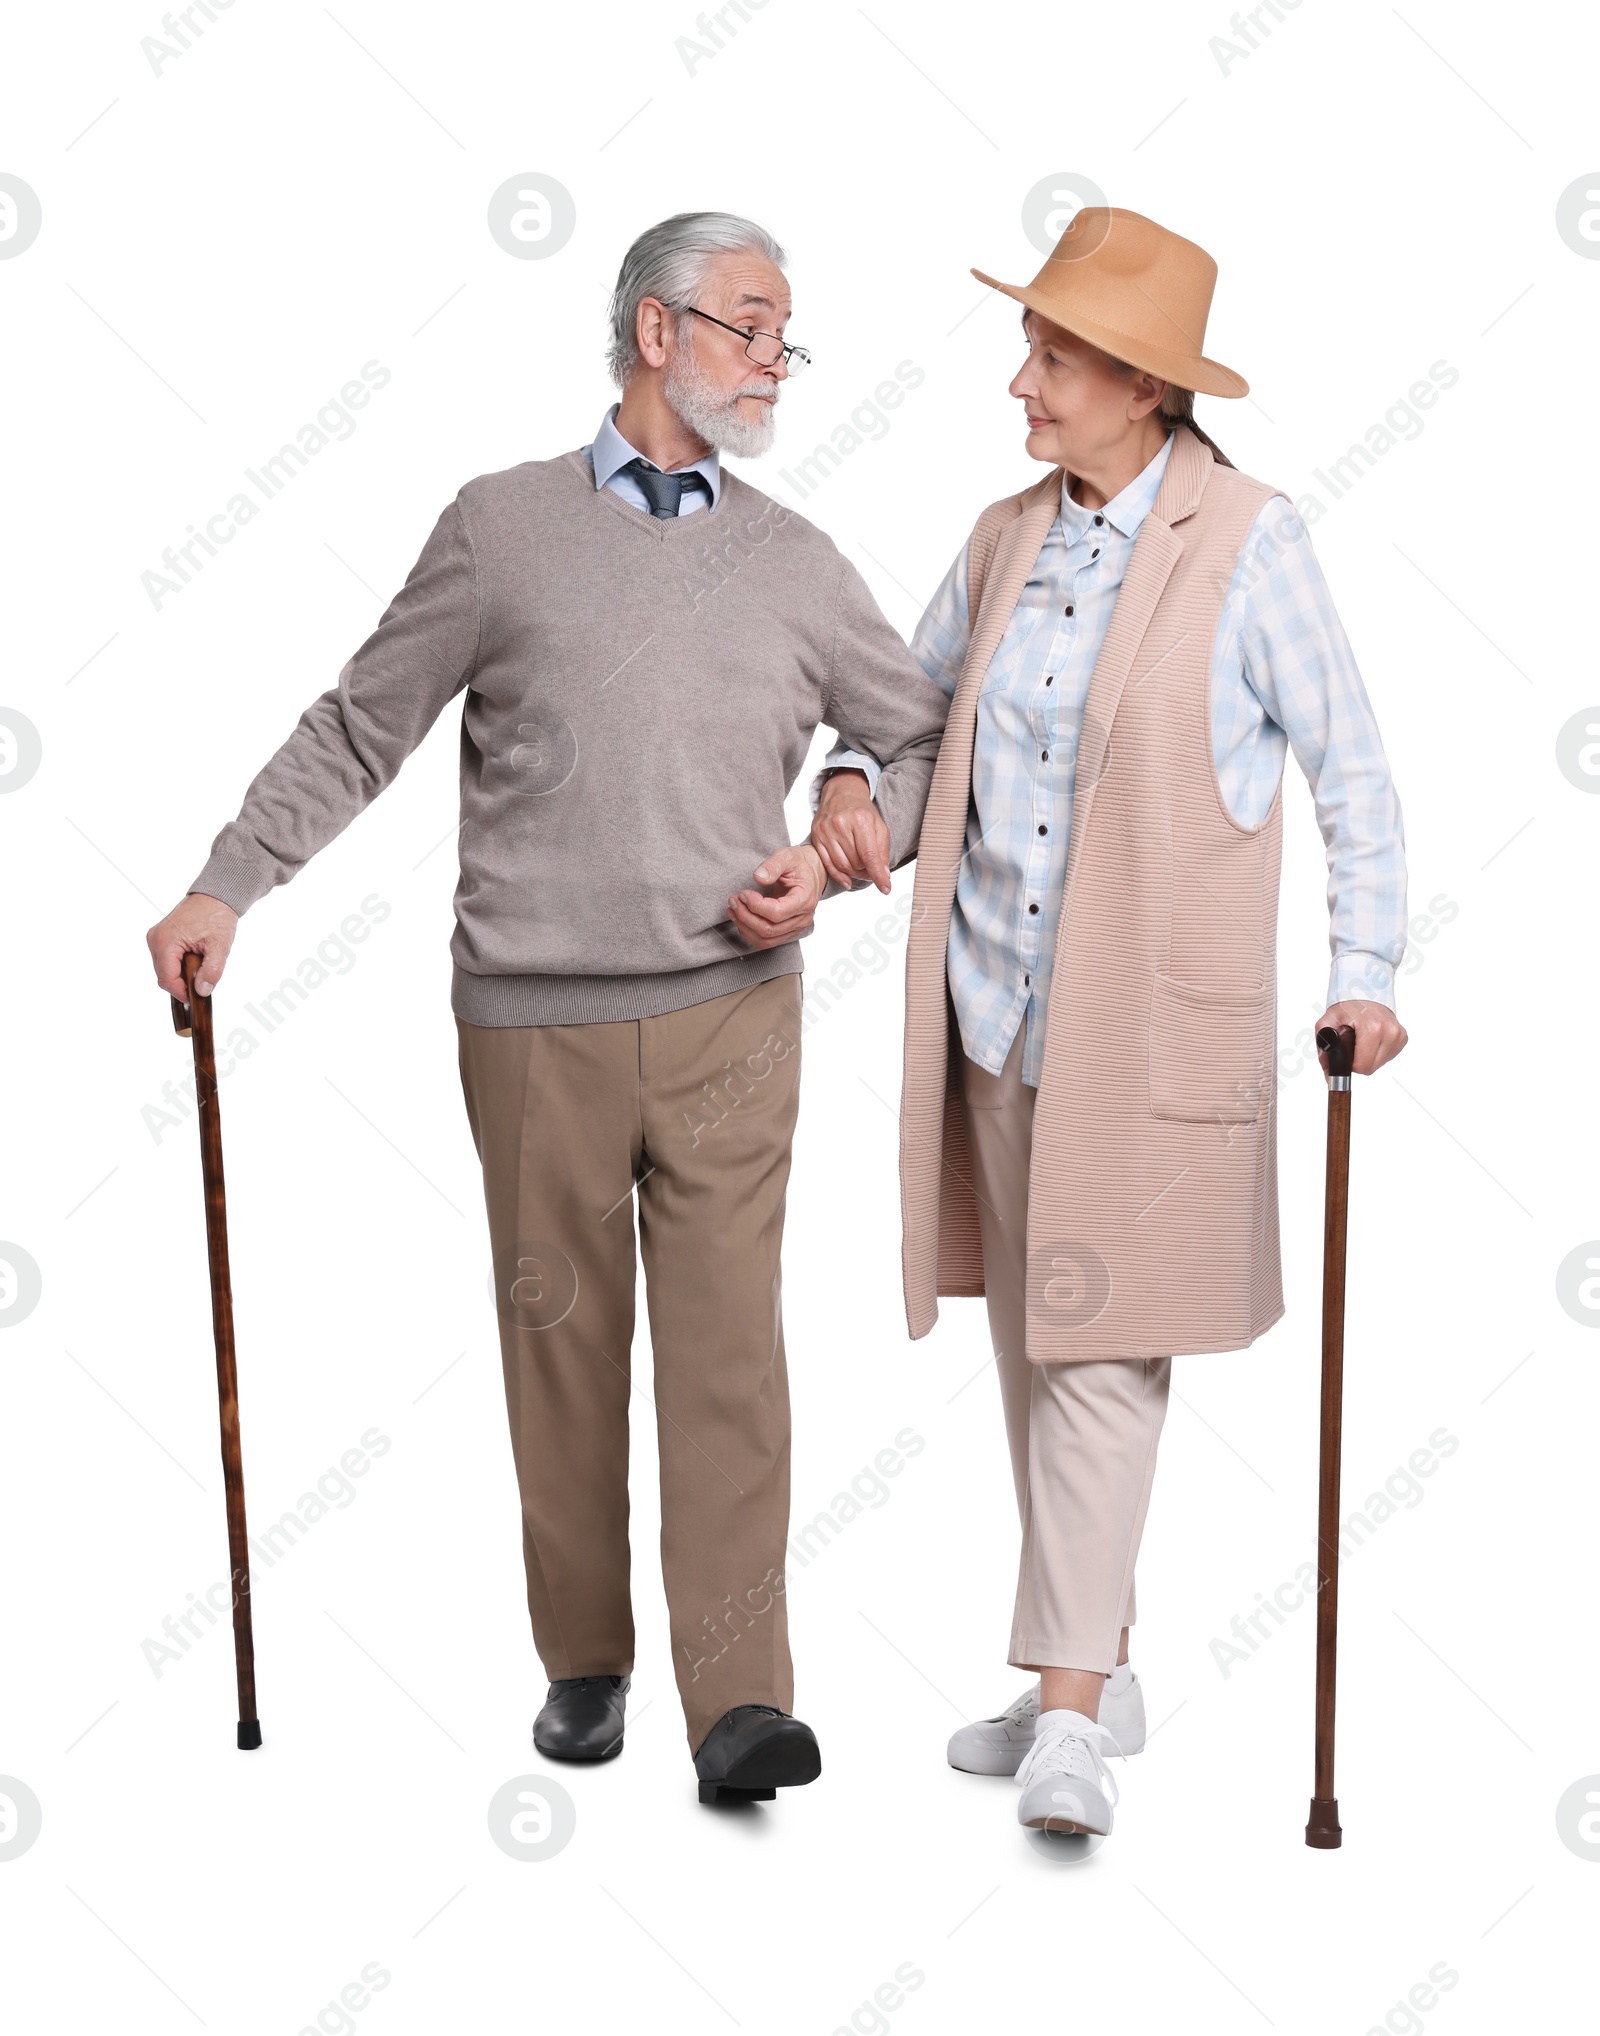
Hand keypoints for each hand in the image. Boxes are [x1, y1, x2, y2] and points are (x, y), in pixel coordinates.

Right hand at [147, 893, 238, 999]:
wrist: (215, 897)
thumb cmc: (216, 916)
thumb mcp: (220, 946)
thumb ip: (212, 971)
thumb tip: (202, 991)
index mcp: (165, 942)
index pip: (166, 979)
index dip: (181, 992)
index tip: (195, 998)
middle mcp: (155, 940)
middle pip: (164, 976)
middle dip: (182, 982)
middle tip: (203, 980)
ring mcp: (155, 938)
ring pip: (164, 969)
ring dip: (180, 973)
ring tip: (200, 965)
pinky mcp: (159, 937)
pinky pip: (165, 959)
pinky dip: (178, 965)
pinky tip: (193, 959)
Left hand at [728, 844, 826, 949]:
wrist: (812, 873)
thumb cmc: (800, 864)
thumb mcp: (787, 856)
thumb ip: (773, 865)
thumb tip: (758, 877)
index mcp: (804, 899)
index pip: (777, 913)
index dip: (755, 905)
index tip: (743, 893)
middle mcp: (802, 918)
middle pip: (769, 929)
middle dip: (745, 916)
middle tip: (734, 900)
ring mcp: (796, 928)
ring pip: (766, 940)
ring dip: (745, 927)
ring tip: (733, 910)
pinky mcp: (788, 932)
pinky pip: (766, 942)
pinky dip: (750, 933)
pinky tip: (740, 919)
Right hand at [810, 768, 890, 892]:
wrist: (841, 793)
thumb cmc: (862, 811)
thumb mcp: (879, 825)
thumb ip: (883, 850)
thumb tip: (883, 875)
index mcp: (860, 820)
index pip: (870, 855)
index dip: (878, 875)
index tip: (885, 888)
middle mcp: (841, 825)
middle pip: (856, 862)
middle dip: (867, 871)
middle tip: (872, 870)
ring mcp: (826, 831)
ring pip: (842, 865)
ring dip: (854, 874)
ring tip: (861, 870)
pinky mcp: (816, 836)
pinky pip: (828, 863)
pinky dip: (839, 876)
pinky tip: (848, 881)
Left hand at [1316, 999, 1406, 1075]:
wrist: (1365, 990)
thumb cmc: (1347, 1005)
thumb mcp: (1327, 1023)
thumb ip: (1324, 1050)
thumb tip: (1329, 1073)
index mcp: (1372, 1028)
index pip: (1363, 1066)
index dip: (1351, 1065)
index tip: (1346, 1053)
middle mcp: (1389, 1031)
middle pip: (1372, 1067)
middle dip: (1359, 1061)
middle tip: (1352, 1045)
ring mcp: (1398, 1034)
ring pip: (1380, 1063)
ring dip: (1369, 1056)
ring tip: (1361, 1039)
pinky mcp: (1403, 1037)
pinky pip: (1388, 1056)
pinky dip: (1378, 1052)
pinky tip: (1371, 1039)